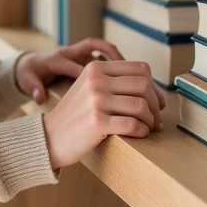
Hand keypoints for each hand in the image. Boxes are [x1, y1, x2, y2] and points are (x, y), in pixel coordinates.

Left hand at [15, 38, 124, 104]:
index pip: (76, 66)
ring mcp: (79, 51)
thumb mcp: (27, 80)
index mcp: (57, 59)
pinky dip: (116, 61)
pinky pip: (104, 53)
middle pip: (94, 48)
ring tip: (134, 72)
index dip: (91, 78)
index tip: (105, 92)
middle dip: (111, 57)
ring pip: (102, 48)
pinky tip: (128, 75)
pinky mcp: (85, 54)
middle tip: (129, 73)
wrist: (29, 62)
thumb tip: (39, 98)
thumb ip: (33, 87)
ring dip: (118, 57)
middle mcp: (71, 52)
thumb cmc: (30, 72)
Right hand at [41, 59, 165, 170]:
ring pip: (141, 106)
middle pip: (144, 86)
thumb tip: (151, 88)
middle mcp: (96, 80)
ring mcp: (96, 101)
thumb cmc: (75, 116)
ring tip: (148, 129)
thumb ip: (113, 81)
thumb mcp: (88, 87)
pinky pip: (133, 125)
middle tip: (156, 120)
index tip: (157, 103)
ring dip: (151, 121)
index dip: (154, 87)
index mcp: (96, 68)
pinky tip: (139, 134)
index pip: (140, 69)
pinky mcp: (97, 122)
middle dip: (156, 105)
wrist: (49, 137)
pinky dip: (142, 131)